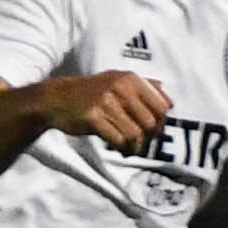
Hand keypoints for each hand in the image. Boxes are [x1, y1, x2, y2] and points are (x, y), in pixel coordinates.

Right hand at [35, 70, 172, 155]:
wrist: (57, 98)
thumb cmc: (91, 92)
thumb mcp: (118, 80)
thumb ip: (145, 87)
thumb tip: (170, 102)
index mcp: (131, 79)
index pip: (162, 107)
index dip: (160, 124)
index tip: (151, 132)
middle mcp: (121, 87)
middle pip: (151, 123)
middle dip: (149, 138)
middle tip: (140, 143)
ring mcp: (106, 102)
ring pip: (136, 134)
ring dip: (136, 147)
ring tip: (130, 149)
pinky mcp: (93, 117)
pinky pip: (118, 140)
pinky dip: (122, 149)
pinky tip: (119, 148)